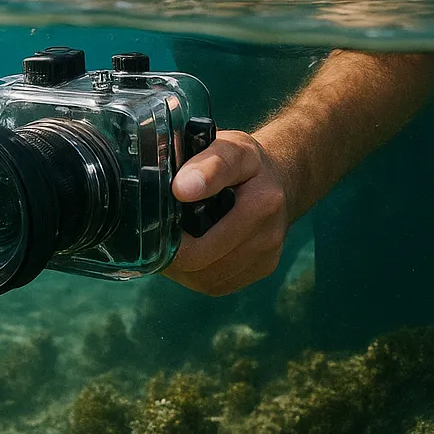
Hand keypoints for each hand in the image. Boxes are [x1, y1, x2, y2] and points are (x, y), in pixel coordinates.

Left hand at [164, 130, 290, 295]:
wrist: (279, 181)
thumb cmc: (246, 164)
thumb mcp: (230, 148)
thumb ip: (209, 165)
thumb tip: (181, 188)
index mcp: (261, 201)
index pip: (214, 224)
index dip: (179, 228)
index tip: (159, 219)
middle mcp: (268, 233)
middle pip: (203, 259)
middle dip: (173, 249)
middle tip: (153, 231)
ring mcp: (267, 256)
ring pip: (208, 278)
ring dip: (181, 266)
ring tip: (168, 241)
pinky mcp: (261, 270)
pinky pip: (218, 284)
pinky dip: (195, 273)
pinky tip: (189, 252)